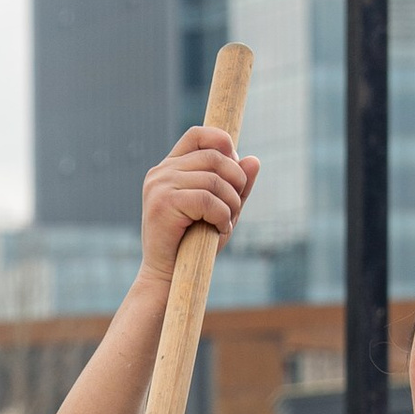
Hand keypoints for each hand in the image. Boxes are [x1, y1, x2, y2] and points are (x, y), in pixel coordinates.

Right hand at [137, 127, 259, 288]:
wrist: (167, 278)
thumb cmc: (193, 245)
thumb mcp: (220, 211)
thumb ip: (235, 186)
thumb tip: (254, 160)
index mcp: (169, 168)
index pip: (197, 135)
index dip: (222, 141)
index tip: (236, 165)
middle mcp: (161, 173)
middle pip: (214, 158)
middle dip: (236, 181)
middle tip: (236, 207)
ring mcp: (160, 186)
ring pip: (214, 180)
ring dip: (231, 203)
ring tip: (227, 223)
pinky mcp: (164, 203)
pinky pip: (207, 199)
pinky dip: (222, 216)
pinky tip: (220, 230)